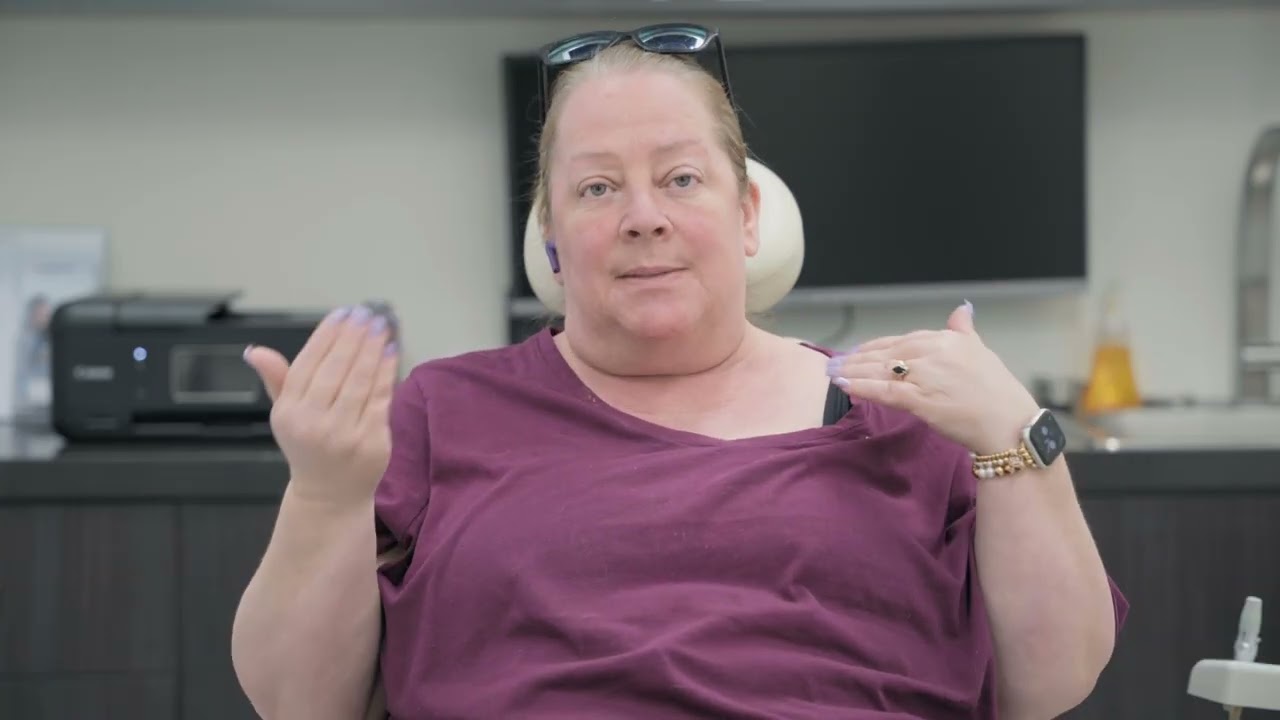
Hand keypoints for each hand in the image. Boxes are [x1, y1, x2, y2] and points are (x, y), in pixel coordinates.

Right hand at [244, 304, 399, 504]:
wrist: (329, 495)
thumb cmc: (308, 446)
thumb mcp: (285, 414)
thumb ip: (277, 380)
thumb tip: (254, 350)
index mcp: (289, 412)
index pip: (309, 363)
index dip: (328, 335)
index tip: (343, 313)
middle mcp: (313, 422)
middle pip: (337, 368)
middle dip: (354, 336)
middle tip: (368, 312)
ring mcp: (344, 434)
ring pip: (361, 380)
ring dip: (373, 348)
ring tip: (382, 326)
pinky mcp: (371, 442)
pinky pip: (380, 399)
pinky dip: (387, 373)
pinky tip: (391, 352)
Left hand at [826, 302, 1038, 454]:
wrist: (1009, 423)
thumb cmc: (996, 391)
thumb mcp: (980, 352)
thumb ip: (964, 331)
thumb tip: (961, 310)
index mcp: (946, 339)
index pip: (901, 340)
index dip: (874, 347)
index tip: (856, 352)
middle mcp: (933, 353)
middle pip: (886, 354)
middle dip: (857, 359)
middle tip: (834, 363)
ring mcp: (926, 376)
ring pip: (881, 371)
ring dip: (853, 371)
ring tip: (832, 373)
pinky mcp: (921, 400)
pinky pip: (885, 391)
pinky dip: (862, 387)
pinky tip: (845, 385)